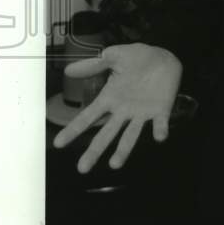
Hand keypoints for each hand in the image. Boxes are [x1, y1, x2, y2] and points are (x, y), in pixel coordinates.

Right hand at [52, 43, 182, 173]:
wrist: (165, 55)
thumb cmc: (138, 58)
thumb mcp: (115, 57)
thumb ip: (94, 65)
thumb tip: (67, 69)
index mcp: (110, 98)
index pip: (88, 117)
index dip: (73, 130)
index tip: (58, 144)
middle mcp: (123, 111)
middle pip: (106, 134)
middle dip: (94, 151)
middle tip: (82, 169)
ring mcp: (142, 113)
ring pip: (130, 135)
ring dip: (124, 149)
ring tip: (115, 164)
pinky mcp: (161, 110)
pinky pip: (160, 123)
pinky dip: (160, 130)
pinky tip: (159, 137)